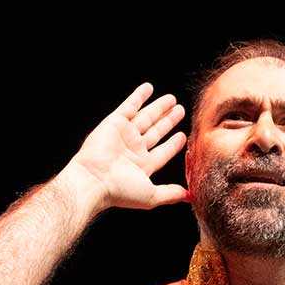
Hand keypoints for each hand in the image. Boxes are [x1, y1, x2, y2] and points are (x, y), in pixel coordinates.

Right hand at [63, 82, 188, 211]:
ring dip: (158, 108)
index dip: (173, 144)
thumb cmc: (121, 190)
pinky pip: (129, 106)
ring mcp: (124, 134)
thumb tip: (190, 196)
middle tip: (180, 110)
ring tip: (172, 99)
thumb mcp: (152, 196)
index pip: (163, 151)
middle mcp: (133, 149)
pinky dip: (138, 96)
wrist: (95, 179)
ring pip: (146, 117)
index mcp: (142, 166)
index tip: (183, 136)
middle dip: (168, 121)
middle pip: (156, 131)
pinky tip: (149, 88)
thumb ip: (171, 193)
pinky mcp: (115, 122)